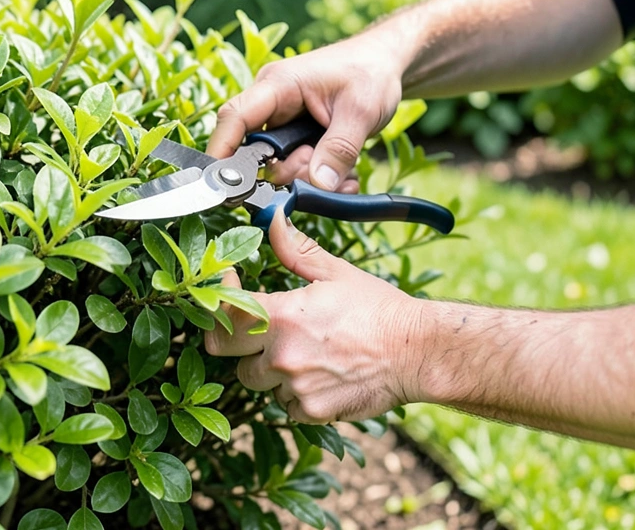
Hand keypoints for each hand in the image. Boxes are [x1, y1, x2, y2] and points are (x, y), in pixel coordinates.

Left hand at [204, 213, 423, 423]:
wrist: (416, 351)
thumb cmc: (379, 310)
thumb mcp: (335, 272)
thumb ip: (295, 250)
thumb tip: (273, 221)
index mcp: (282, 317)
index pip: (223, 315)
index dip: (218, 301)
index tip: (230, 290)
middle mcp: (282, 356)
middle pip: (231, 355)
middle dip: (240, 342)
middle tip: (259, 332)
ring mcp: (296, 388)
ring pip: (260, 382)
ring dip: (272, 369)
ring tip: (305, 352)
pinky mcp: (312, 413)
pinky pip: (286, 405)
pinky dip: (296, 393)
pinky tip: (321, 374)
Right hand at [206, 30, 406, 191]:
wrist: (385, 63)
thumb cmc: (370, 72)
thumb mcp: (362, 110)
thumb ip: (339, 148)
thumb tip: (319, 184)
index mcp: (279, 85)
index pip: (234, 117)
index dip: (222, 150)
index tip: (223, 184)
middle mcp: (272, 104)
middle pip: (254, 151)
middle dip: (285, 171)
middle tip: (319, 167)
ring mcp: (282, 122)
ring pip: (276, 165)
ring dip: (306, 177)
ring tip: (341, 170)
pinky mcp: (295, 137)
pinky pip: (294, 167)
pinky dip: (317, 178)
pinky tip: (343, 176)